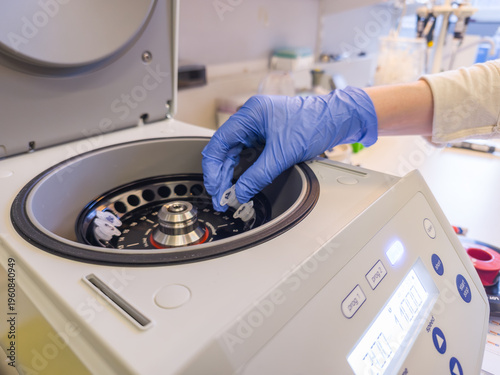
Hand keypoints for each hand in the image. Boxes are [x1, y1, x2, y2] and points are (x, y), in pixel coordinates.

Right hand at [202, 86, 377, 210]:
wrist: (337, 119)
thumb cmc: (314, 124)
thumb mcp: (282, 154)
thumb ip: (258, 176)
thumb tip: (240, 193)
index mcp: (250, 114)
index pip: (219, 143)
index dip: (213, 169)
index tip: (215, 188)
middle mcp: (250, 118)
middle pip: (225, 149)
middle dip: (221, 174)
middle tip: (221, 197)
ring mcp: (258, 126)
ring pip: (235, 152)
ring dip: (231, 173)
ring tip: (229, 193)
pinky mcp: (267, 134)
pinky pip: (248, 153)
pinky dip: (243, 168)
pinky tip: (241, 182)